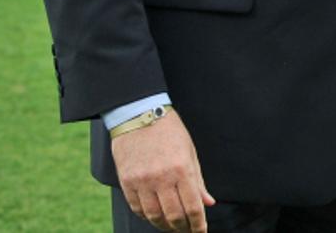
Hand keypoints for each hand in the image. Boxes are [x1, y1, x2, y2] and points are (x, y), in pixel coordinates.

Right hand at [112, 110, 214, 231]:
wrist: (140, 115)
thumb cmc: (169, 132)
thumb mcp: (190, 152)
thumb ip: (198, 181)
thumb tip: (208, 203)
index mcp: (182, 169)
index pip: (192, 207)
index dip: (198, 225)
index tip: (201, 232)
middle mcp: (162, 178)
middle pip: (174, 216)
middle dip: (183, 228)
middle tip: (188, 230)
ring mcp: (142, 181)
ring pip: (154, 216)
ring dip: (165, 226)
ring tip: (173, 226)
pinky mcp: (127, 182)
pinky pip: (137, 208)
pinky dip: (147, 217)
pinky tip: (155, 217)